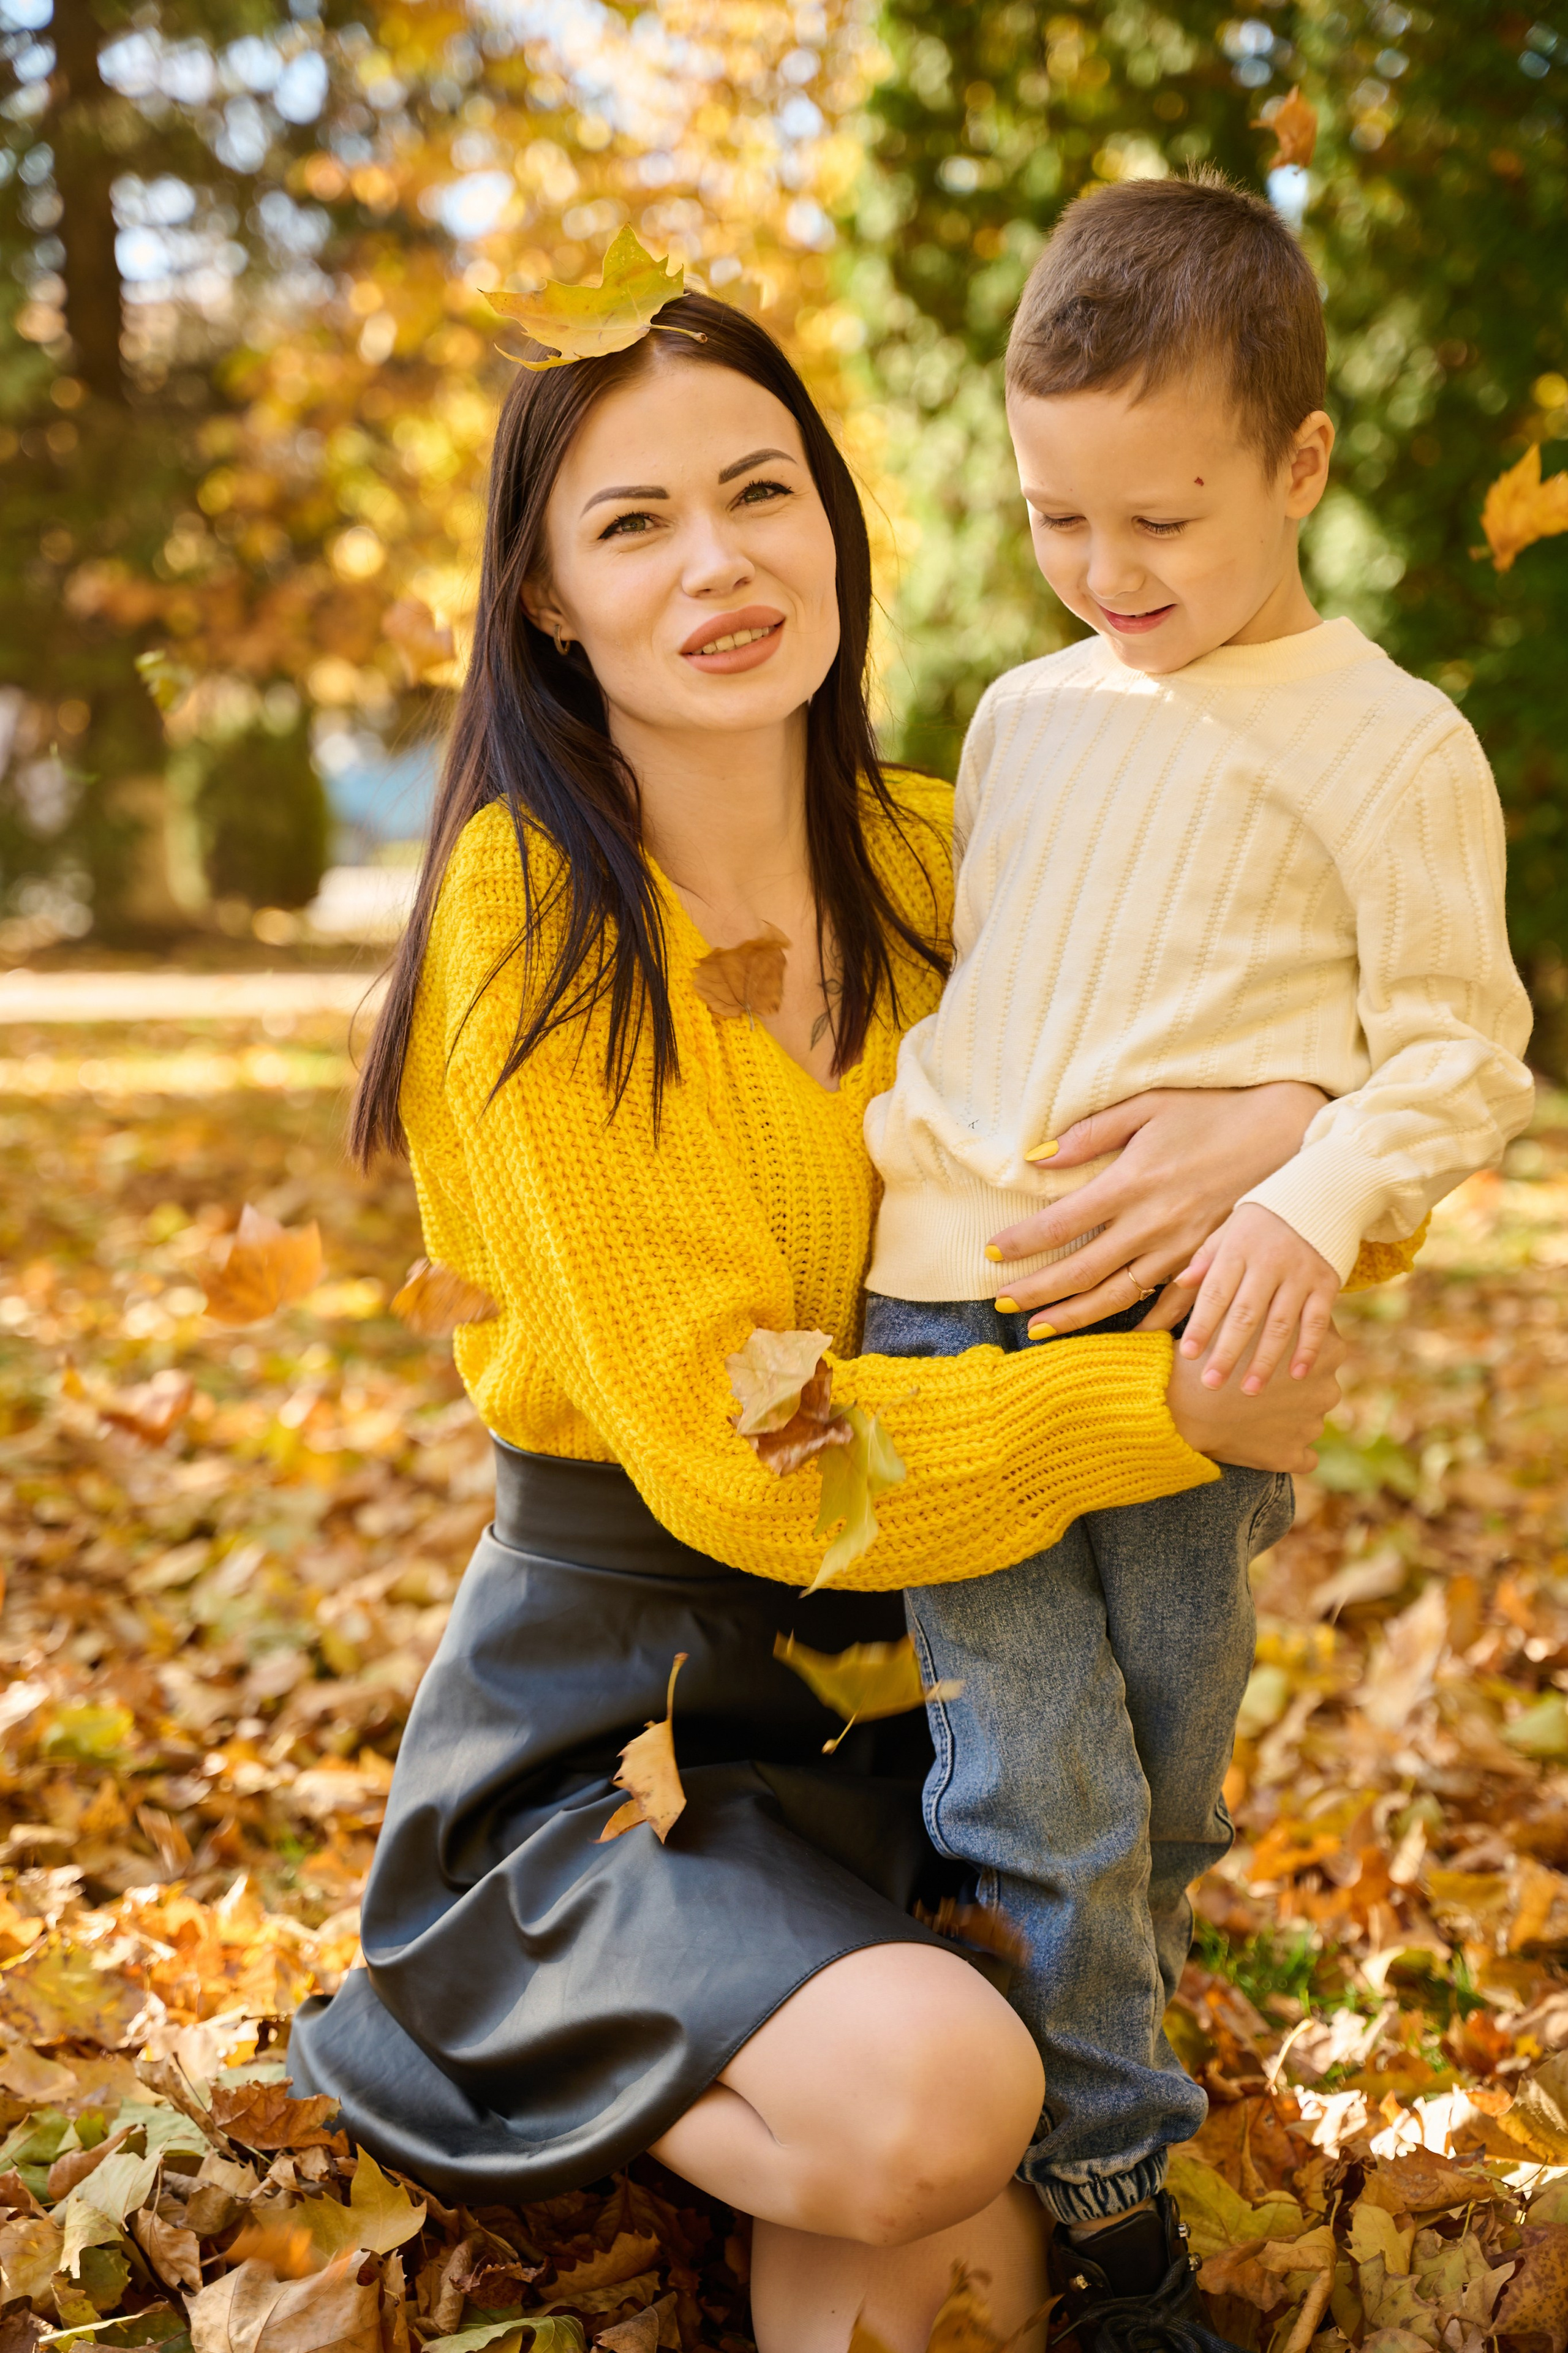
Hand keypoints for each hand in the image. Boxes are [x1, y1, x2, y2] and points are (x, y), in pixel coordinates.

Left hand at [986, 1082, 1327, 1333]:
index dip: (1022, 1243)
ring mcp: (1182, 1249)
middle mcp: (1153, 1224)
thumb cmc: (1212, 1113)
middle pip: (1082, 1270)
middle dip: (1037, 1291)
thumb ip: (1091, 1132)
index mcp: (1131, 1183)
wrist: (1286, 1131)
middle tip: (1002, 1302)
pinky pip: (1171, 1305)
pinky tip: (1120, 1338)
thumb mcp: (1149, 1107)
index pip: (1060, 1223)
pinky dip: (1145, 1326)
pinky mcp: (1208, 1260)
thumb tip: (1038, 1156)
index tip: (991, 1255)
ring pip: (1119, 1296)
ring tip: (1040, 1330)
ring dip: (1077, 1317)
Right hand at [1167, 1318, 1345, 1473]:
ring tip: (1251, 1409)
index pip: (1321, 1346)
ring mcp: (1312, 1424)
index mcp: (1328, 1349)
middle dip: (1292, 1383)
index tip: (1268, 1348)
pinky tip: (1263, 1439)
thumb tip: (1282, 1296)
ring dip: (1287, 1415)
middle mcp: (1329, 1388)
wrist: (1180, 1401)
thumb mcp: (1245, 1313)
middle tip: (1256, 1378)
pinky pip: (1302, 1456)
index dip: (1292, 1347)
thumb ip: (1276, 1304)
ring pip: (1307, 1418)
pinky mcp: (1293, 1455)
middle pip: (1317, 1383)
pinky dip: (1286, 1450)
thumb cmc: (1210, 1350)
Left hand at [1174, 1203, 1340, 1393]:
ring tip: (1250, 1390)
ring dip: (1265, 1360)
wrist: (1322, 1192)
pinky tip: (1296, 1374)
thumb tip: (1181, 1283)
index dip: (1202, 1324)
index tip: (1188, 1354)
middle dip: (1227, 1352)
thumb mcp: (1230, 1227)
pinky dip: (1308, 1348)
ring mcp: (1300, 1273)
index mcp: (1238, 1249)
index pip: (1215, 1292)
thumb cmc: (1264, 1217)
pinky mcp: (1327, 1282)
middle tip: (1211, 1383)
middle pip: (1244, 1314)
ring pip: (1280, 1323)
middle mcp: (1268, 1262)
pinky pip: (1317, 1321)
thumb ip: (1207, 1257)